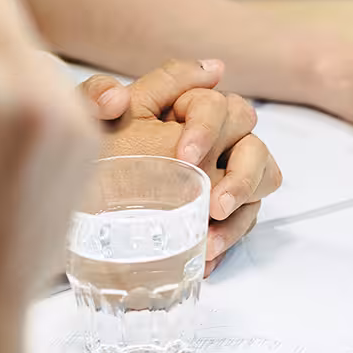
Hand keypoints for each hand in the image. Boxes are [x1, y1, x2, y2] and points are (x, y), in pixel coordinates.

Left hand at [81, 59, 282, 274]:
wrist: (88, 204)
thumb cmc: (96, 154)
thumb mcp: (90, 122)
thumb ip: (97, 96)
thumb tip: (117, 96)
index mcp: (186, 108)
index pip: (216, 105)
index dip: (206, 128)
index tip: (185, 156)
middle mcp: (216, 136)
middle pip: (252, 140)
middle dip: (240, 174)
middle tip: (214, 204)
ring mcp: (227, 172)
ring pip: (264, 176)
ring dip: (243, 205)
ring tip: (212, 236)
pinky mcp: (228, 208)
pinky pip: (247, 217)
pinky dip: (230, 236)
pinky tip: (205, 256)